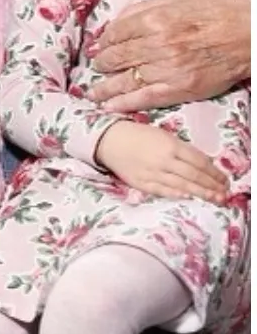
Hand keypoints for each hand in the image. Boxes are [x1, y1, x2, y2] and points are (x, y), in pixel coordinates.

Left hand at [89, 0, 249, 111]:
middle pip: (117, 57)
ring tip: (93, 92)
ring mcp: (168, 69)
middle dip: (102, 63)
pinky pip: (146, 98)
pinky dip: (124, 103)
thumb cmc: (214, 12)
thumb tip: (116, 24)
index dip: (104, 41)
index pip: (115, 34)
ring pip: (126, 80)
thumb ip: (143, 9)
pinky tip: (110, 105)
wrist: (249, 34)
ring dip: (105, 86)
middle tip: (97, 65)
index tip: (100, 45)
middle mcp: (157, 45)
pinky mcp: (181, 88)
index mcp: (154, 20)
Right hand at [94, 121, 228, 203]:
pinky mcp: (142, 183)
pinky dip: (178, 195)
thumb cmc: (137, 134)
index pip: (199, 162)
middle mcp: (164, 160)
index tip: (224, 179)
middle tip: (224, 193)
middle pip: (194, 176)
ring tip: (215, 199)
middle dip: (212, 186)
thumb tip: (202, 163)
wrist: (108, 140)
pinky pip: (163, 191)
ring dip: (201, 193)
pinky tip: (189, 197)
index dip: (214, 172)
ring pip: (182, 186)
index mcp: (170, 145)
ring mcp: (153, 173)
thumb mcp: (162, 134)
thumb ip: (181, 149)